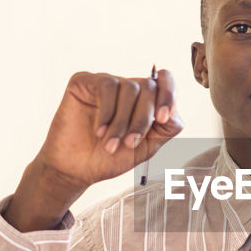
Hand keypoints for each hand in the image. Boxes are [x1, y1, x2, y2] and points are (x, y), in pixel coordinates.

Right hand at [4, 69, 183, 231]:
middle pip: (149, 87)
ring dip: (122, 122)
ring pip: (130, 88)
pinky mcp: (84, 81)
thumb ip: (166, 129)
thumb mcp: (146, 148)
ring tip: (110, 144)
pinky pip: (107, 86)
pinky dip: (107, 112)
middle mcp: (127, 88)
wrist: (75, 170)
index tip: (162, 119)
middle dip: (142, 119)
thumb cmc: (109, 159)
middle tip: (129, 144)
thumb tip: (174, 112)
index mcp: (144, 101)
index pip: (165, 81)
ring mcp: (106, 83)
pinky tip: (99, 131)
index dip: (169, 96)